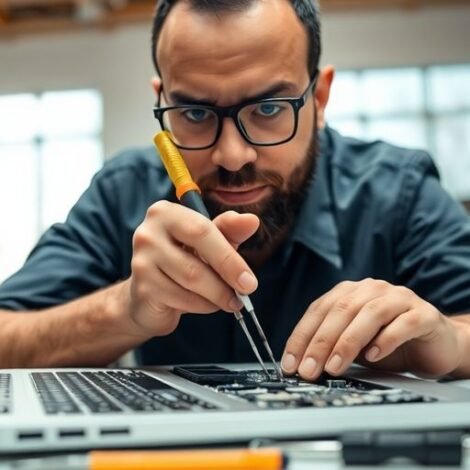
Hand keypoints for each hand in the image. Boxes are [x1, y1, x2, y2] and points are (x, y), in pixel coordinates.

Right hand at [124, 201, 258, 336]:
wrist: (149, 295)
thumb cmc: (184, 260)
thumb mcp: (209, 242)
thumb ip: (229, 230)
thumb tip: (252, 221)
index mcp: (165, 213)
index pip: (202, 231)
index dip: (229, 257)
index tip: (249, 279)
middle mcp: (148, 233)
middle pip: (196, 259)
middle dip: (226, 277)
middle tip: (246, 292)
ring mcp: (141, 262)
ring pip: (192, 282)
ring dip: (217, 295)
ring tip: (228, 299)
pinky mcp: (142, 289)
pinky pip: (183, 300)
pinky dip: (203, 305)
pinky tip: (206, 303)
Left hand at [281, 279, 461, 378]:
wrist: (433, 342)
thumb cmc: (387, 341)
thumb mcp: (353, 344)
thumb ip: (331, 347)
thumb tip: (303, 365)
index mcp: (350, 292)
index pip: (319, 310)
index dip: (302, 336)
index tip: (290, 362)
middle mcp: (372, 289)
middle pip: (341, 310)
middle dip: (320, 342)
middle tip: (309, 369)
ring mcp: (399, 298)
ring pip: (369, 314)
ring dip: (347, 342)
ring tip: (334, 366)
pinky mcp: (423, 314)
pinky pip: (403, 323)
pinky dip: (385, 340)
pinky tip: (373, 356)